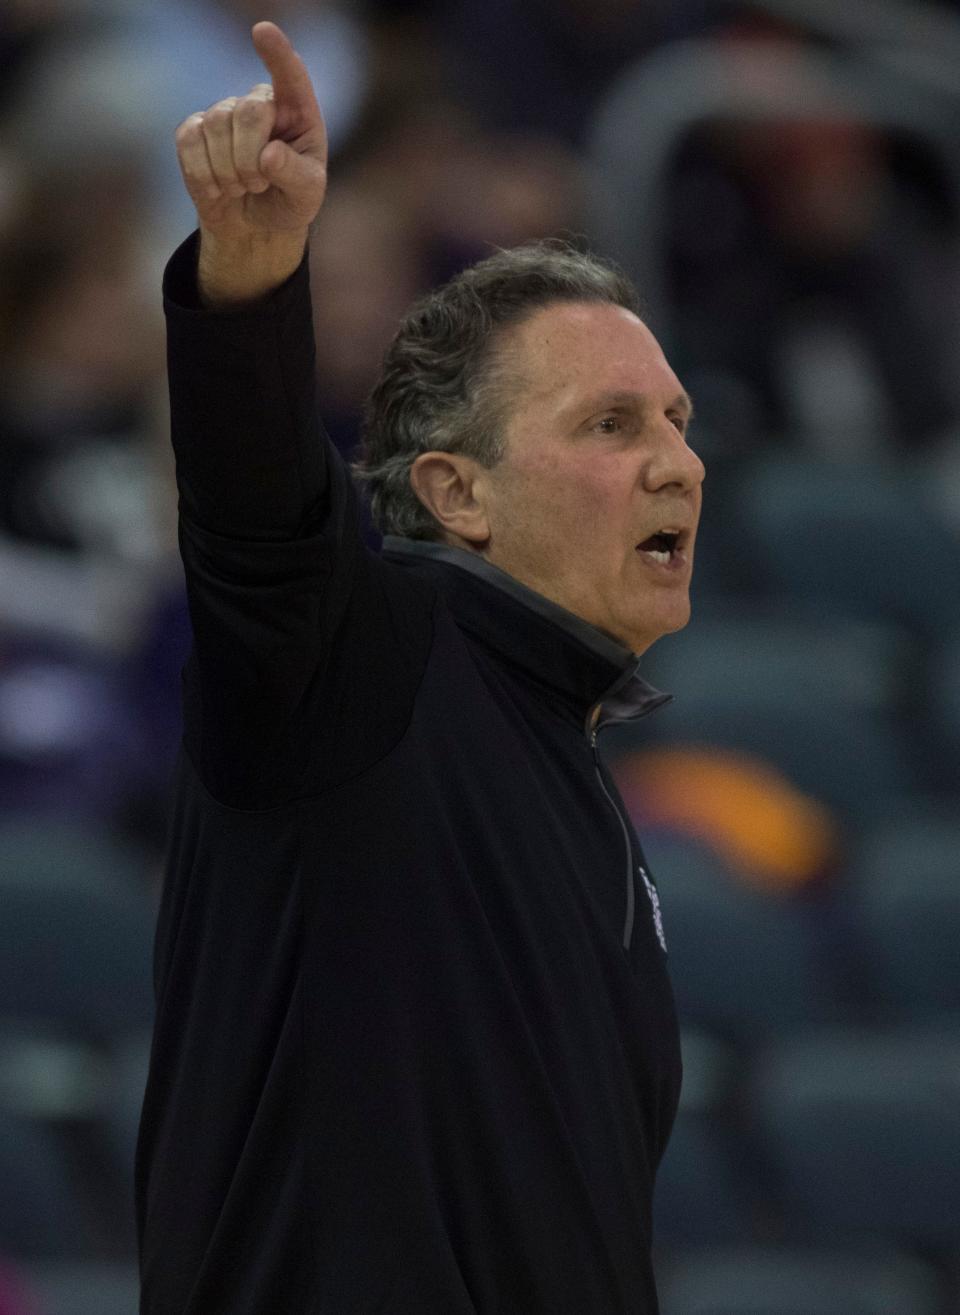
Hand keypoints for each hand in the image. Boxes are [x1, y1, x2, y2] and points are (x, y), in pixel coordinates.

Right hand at [174, 21, 327, 301]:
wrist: (255, 225)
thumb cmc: (289, 202)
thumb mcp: (306, 196)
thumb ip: (295, 175)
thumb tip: (268, 156)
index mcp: (297, 112)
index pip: (290, 76)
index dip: (277, 54)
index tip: (262, 31)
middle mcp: (260, 103)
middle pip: (248, 111)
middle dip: (251, 158)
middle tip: (259, 184)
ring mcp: (224, 114)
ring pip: (215, 127)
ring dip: (229, 172)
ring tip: (243, 188)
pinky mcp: (195, 132)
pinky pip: (189, 142)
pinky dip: (204, 175)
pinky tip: (218, 189)